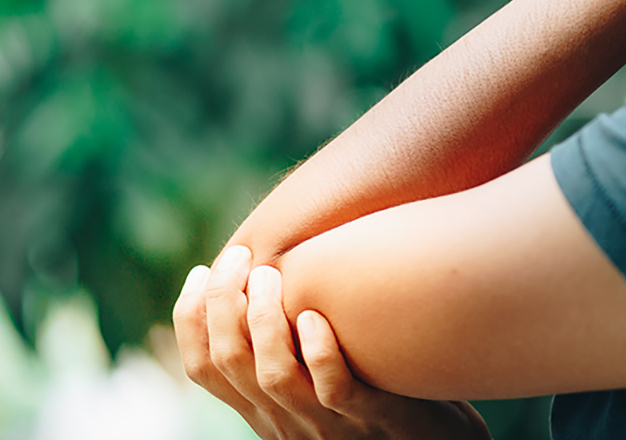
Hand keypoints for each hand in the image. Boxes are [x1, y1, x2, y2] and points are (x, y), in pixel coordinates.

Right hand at [173, 247, 490, 439]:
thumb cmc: (382, 398)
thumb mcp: (324, 377)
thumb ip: (293, 346)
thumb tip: (269, 281)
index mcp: (267, 408)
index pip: (205, 368)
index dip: (192, 319)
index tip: (200, 271)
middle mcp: (287, 419)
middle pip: (229, 363)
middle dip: (222, 304)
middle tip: (241, 256)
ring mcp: (329, 422)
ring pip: (273, 376)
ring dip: (264, 321)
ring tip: (270, 274)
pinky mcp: (374, 418)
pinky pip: (334, 389)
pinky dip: (320, 352)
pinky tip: (316, 316)